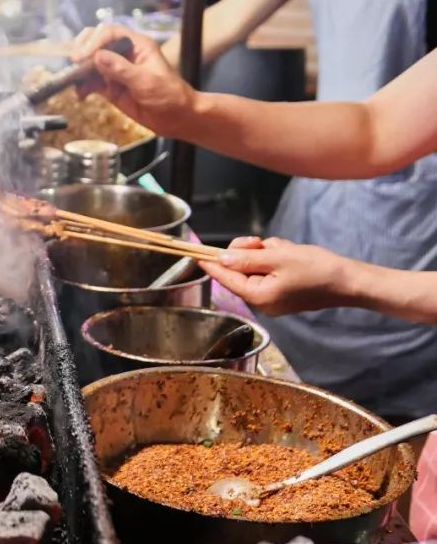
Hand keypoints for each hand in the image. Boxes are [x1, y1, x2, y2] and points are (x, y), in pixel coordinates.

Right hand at [71, 23, 197, 136]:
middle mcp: (123, 54)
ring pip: (90, 63)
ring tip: (74, 82)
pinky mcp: (110, 87)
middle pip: (96, 42)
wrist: (175, 118)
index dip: (95, 41)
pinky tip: (81, 95)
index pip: (110, 33)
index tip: (84, 56)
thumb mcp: (146, 81)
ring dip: (80, 71)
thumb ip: (121, 69)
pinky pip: (91, 82)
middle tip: (75, 63)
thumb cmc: (169, 95)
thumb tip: (97, 57)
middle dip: (83, 50)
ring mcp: (115, 70)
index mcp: (136, 45)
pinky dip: (83, 87)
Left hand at [199, 237, 355, 315]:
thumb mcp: (278, 258)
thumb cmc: (316, 268)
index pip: (225, 278)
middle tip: (261, 242)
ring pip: (254, 265)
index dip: (210, 263)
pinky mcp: (282, 290)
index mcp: (258, 296)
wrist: (349, 280)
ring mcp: (272, 296)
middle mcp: (262, 300)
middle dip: (248, 252)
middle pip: (238, 269)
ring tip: (284, 250)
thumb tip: (221, 259)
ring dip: (265, 252)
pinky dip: (275, 258)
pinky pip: (268, 268)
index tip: (193, 254)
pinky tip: (290, 254)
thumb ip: (246, 259)